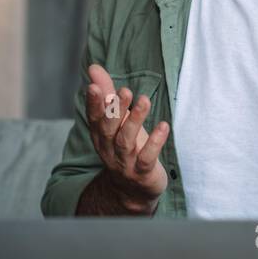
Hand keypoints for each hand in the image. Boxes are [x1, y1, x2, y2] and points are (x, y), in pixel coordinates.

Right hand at [84, 63, 170, 211]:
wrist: (132, 191)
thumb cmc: (125, 148)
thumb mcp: (116, 122)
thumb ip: (107, 94)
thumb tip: (93, 67)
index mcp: (101, 136)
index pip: (94, 118)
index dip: (94, 103)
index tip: (93, 86)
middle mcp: (109, 149)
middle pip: (109, 128)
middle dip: (116, 110)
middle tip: (124, 90)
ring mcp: (125, 162)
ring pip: (126, 141)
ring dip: (135, 121)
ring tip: (144, 101)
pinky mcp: (142, 172)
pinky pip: (147, 157)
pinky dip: (155, 142)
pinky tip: (164, 126)